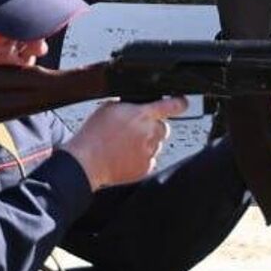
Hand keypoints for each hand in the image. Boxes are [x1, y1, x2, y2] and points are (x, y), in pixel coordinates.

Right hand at [63, 96, 186, 188]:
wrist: (87, 161)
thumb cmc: (93, 135)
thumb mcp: (109, 108)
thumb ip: (128, 105)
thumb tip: (135, 105)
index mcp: (142, 115)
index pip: (171, 106)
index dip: (179, 103)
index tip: (183, 102)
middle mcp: (149, 133)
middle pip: (163, 128)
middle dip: (154, 128)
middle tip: (137, 131)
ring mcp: (148, 152)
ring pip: (157, 145)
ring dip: (147, 143)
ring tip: (126, 145)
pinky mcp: (145, 168)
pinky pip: (150, 161)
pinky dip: (142, 159)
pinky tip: (126, 157)